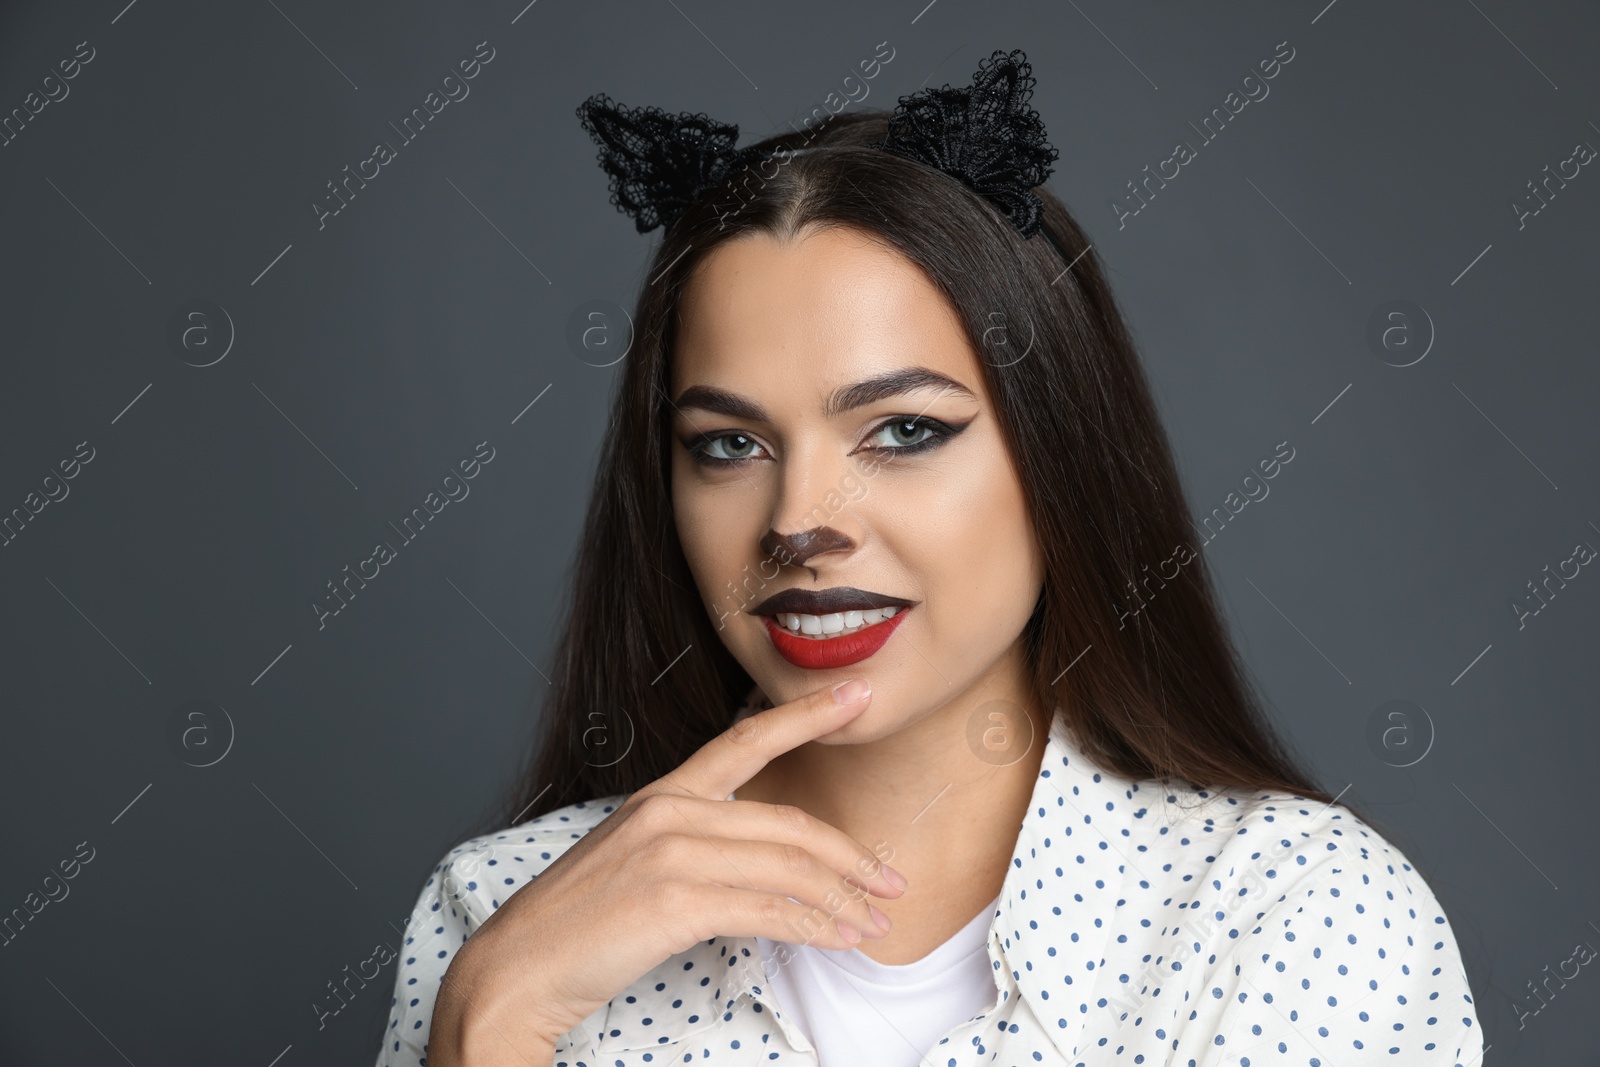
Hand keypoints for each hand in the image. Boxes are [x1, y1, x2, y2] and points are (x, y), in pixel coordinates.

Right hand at [427, 676, 906, 1065]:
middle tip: (892, 880)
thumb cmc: (574, 925)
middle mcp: (669, 811)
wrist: (515, 969)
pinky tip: (839, 940)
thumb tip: (757, 866)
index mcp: (661, 794)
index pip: (744, 741)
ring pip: (788, 869)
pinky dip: (815, 927)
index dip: (804, 715)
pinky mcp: (674, 901)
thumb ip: (690, 848)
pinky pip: (769, 910)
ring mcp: (671, 853)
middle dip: (851, 856)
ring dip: (843, 901)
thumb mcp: (633, 863)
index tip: (853, 697)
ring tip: (876, 923)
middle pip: (787, 825)